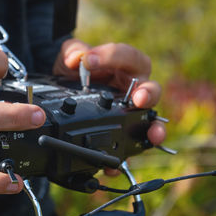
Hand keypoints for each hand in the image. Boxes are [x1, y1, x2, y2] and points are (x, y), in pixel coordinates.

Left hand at [53, 39, 165, 175]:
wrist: (62, 88)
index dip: (111, 57)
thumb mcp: (71, 57)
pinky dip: (126, 155)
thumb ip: (72, 51)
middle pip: (150, 89)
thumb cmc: (76, 70)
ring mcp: (129, 112)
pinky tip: (116, 163)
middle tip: (139, 99)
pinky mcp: (121, 132)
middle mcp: (132, 89)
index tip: (89, 61)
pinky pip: (129, 145)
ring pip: (149, 120)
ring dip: (153, 127)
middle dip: (148, 94)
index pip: (128, 57)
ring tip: (152, 134)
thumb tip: (76, 59)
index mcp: (124, 65)